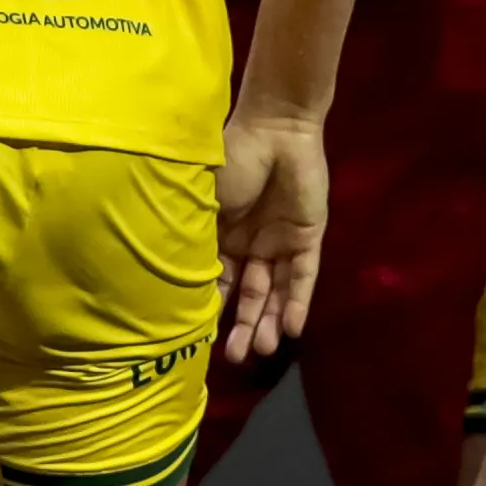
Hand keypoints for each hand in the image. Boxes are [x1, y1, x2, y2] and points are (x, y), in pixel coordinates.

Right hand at [216, 106, 330, 362]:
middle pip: (247, 295)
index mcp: (220, 237)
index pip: (216, 283)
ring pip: (275, 292)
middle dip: (241, 327)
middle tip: (235, 357)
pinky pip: (303, 277)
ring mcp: (279, 243)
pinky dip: (298, 303)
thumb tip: (178, 284)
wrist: (274, 127)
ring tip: (262, 350)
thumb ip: (200, 242)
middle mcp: (250, 246)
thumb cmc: (230, 160)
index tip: (200, 338)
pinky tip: (291, 329)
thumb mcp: (203, 204)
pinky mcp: (308, 238)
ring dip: (268, 321)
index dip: (210, 309)